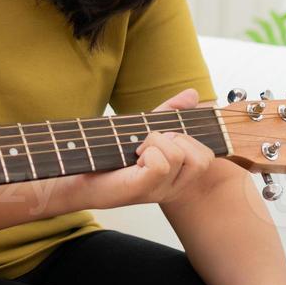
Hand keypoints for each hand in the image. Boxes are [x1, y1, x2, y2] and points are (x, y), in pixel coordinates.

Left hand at [70, 88, 216, 209]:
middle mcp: (175, 187)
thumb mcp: (144, 127)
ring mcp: (160, 191)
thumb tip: (193, 93)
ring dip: (155, 143)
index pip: (207, 155)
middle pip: (202, 158)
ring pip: (180, 155)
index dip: (188, 138)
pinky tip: (132, 159)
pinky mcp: (143, 190)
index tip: (161, 137)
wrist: (78, 173)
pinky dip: (147, 152)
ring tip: (137, 151)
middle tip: (148, 144)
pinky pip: (161, 164)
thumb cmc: (111, 153)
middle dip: (175, 138)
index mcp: (180, 175)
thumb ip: (170, 113)